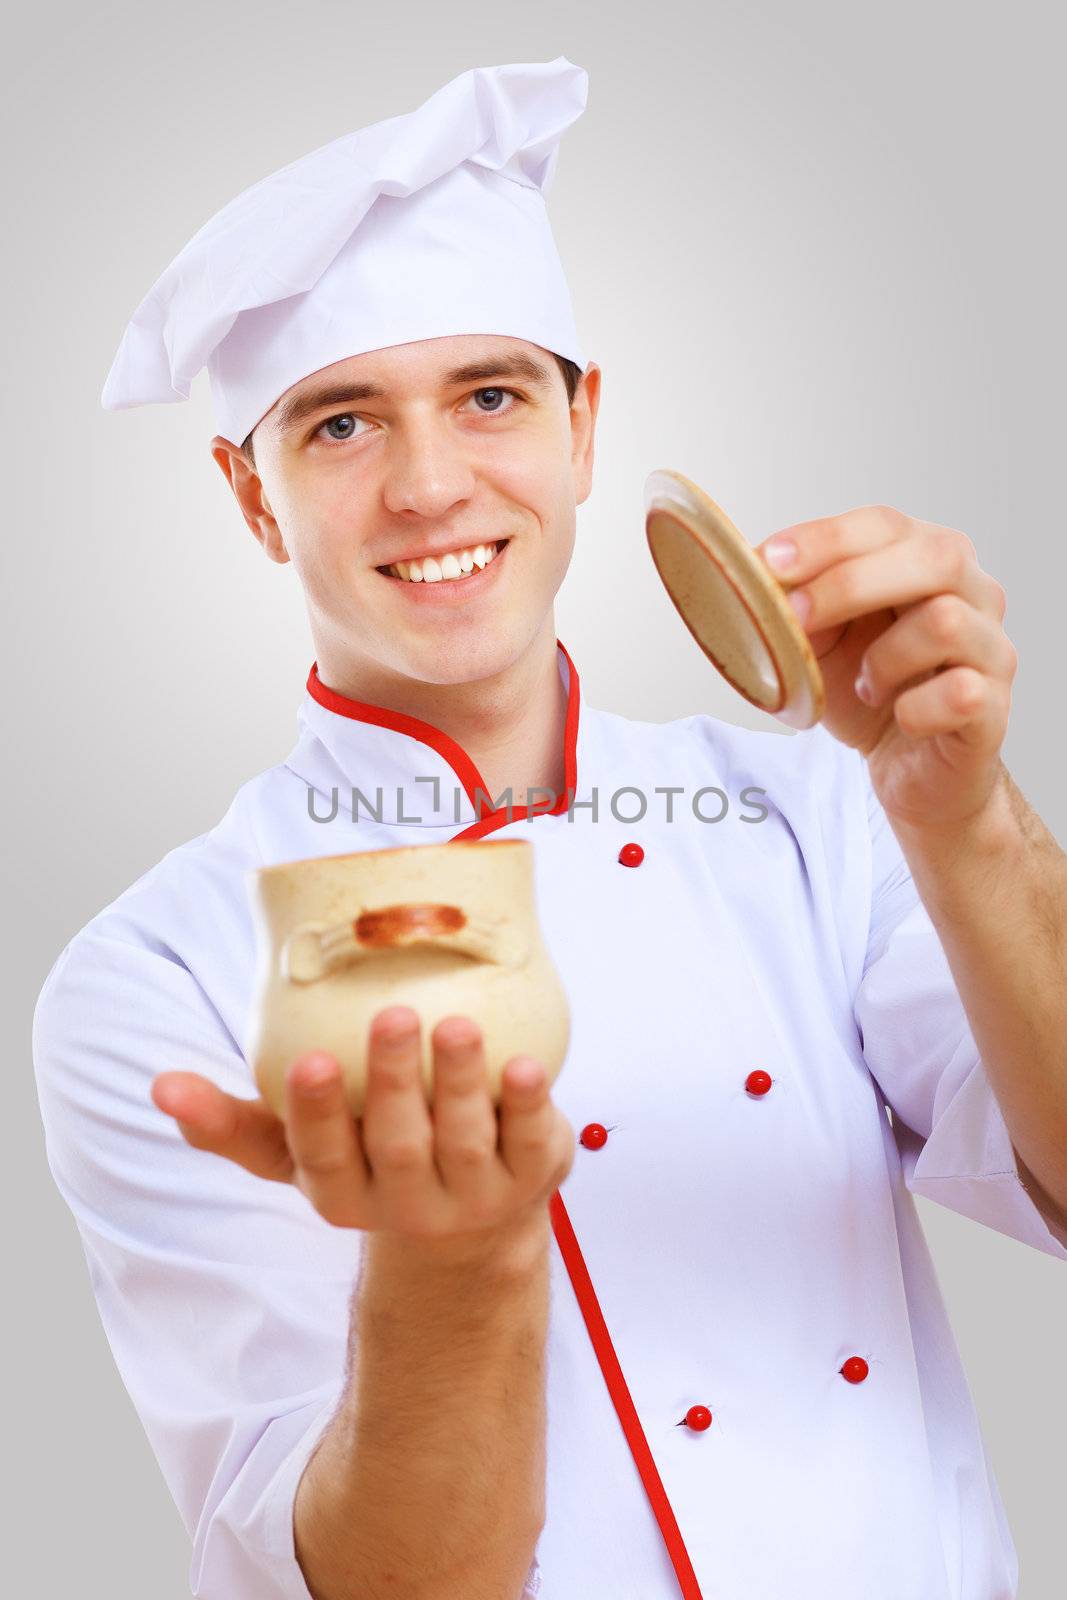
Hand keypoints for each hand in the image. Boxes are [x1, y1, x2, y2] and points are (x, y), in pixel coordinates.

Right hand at [151, 1006, 575, 1244]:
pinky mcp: (535, 1177)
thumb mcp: (297, 1153)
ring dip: (464, 1082)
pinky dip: (531, 1105)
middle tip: (393, 1015)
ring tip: (457, 1024)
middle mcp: (409, 1205)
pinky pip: (533, 1142)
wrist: (469, 1226)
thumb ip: (232, 1122)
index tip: (312, 1061)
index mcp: (343, 1196)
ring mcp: (476, 1197)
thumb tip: (160, 1086)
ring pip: (467, 1141)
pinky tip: (528, 1063)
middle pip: (399, 1144)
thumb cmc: (366, 1159)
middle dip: (395, 1081)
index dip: (318, 1113)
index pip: (324, 1158)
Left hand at [757, 505, 1016, 828]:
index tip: (770, 561)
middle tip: (794, 618)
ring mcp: (991, 648)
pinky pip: (961, 692)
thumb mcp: (820, 643)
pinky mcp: (994, 705)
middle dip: (850, 584)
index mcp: (927, 561)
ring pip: (945, 621)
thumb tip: (752, 577)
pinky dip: (914, 710)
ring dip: (883, 658)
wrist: (911, 770)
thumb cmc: (870, 694)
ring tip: (864, 687)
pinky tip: (900, 718)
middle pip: (934, 557)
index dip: (826, 539)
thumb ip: (798, 604)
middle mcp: (974, 593)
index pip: (885, 525)